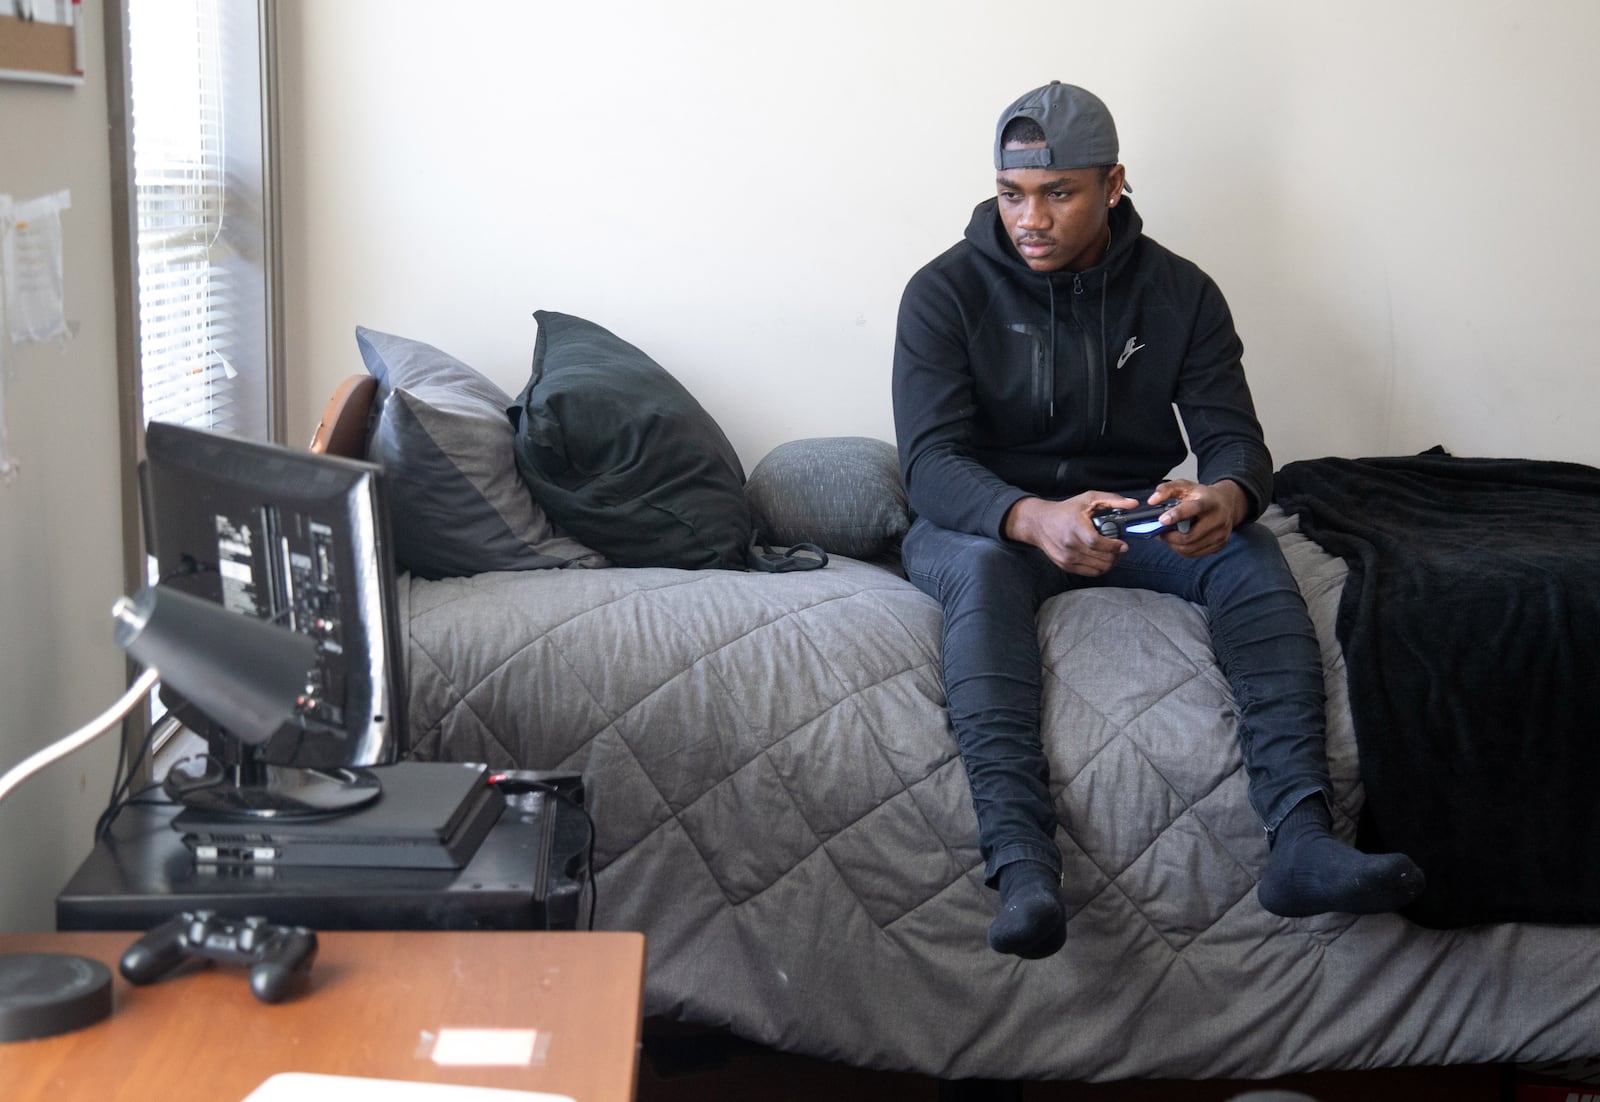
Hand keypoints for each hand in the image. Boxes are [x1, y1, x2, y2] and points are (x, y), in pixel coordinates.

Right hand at [1003, 491, 1139, 575]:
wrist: (1039, 523)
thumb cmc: (1065, 510)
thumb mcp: (1088, 499)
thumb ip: (1112, 500)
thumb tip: (1133, 503)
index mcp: (1075, 527)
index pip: (1098, 543)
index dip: (1114, 546)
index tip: (1123, 544)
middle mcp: (1070, 545)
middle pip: (1102, 559)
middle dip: (1116, 555)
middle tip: (1119, 548)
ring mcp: (1067, 558)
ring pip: (1099, 568)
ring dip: (1109, 562)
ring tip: (1111, 554)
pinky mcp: (1066, 566)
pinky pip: (1090, 573)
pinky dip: (1100, 567)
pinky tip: (1101, 558)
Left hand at [1148, 479, 1247, 557]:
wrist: (1226, 503)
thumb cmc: (1203, 496)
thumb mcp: (1185, 486)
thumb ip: (1167, 489)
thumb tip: (1152, 500)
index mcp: (1209, 502)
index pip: (1194, 509)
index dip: (1177, 515)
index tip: (1162, 520)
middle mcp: (1218, 519)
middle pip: (1190, 536)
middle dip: (1170, 536)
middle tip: (1160, 532)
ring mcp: (1221, 534)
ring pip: (1190, 548)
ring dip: (1174, 545)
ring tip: (1168, 536)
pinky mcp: (1220, 545)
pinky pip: (1195, 553)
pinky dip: (1182, 550)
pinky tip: (1179, 541)